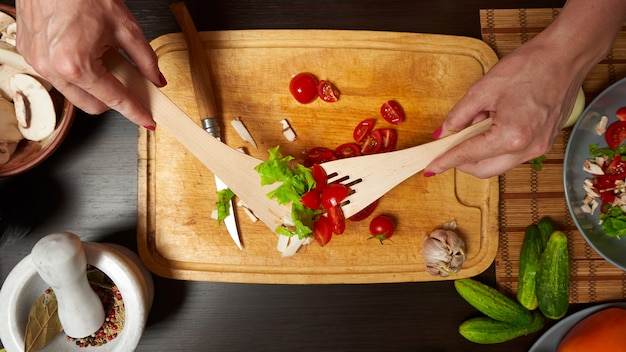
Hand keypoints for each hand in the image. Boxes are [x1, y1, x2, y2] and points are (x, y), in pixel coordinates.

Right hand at [15, 0, 165, 127]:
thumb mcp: (125, 26)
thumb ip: (145, 59)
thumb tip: (156, 79)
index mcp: (76, 64)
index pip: (114, 100)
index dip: (135, 112)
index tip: (147, 120)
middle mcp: (52, 68)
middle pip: (93, 106)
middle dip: (113, 99)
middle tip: (128, 82)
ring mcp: (37, 63)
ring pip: (74, 94)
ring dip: (92, 85)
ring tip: (100, 57)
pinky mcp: (28, 55)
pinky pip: (57, 77)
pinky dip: (74, 72)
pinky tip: (82, 51)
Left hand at [424, 0, 625, 178]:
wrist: (566, 56)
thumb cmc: (530, 67)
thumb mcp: (483, 89)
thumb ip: (459, 115)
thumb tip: (443, 133)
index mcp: (511, 136)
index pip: (468, 156)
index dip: (446, 161)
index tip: (431, 167)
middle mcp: (527, 149)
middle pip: (483, 170)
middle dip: (461, 163)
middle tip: (446, 150)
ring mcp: (539, 148)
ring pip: (498, 165)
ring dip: (480, 154)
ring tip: (475, 127)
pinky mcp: (544, 143)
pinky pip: (513, 156)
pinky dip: (496, 148)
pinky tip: (492, 126)